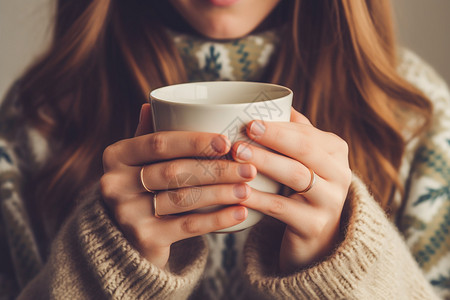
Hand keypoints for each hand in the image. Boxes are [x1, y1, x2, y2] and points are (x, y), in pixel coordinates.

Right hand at [101, 104, 255, 268]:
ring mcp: (127, 214)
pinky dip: (218, 219)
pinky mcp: (143, 239)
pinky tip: (241, 213)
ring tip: (248, 188)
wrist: (126, 236)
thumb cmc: (141, 188)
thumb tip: (151, 103)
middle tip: (248, 168)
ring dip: (220, 193)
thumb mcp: (138, 160)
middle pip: (174, 172)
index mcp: (116, 155)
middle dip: (216, 169)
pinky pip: (188, 227)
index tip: (227, 142)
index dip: (195, 141)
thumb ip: (146, 135)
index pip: (159, 143)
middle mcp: (115, 183)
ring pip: (183, 199)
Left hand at [232, 108, 350, 271]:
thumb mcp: (307, 160)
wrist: (319, 239)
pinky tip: (239, 191)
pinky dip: (259, 198)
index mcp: (336, 151)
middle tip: (244, 130)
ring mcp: (330, 202)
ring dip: (265, 162)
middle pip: (305, 149)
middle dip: (274, 137)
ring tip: (238, 154)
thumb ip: (296, 132)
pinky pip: (282, 208)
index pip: (306, 132)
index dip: (278, 125)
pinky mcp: (315, 226)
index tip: (248, 118)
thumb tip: (273, 101)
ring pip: (296, 175)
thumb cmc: (305, 190)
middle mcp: (340, 174)